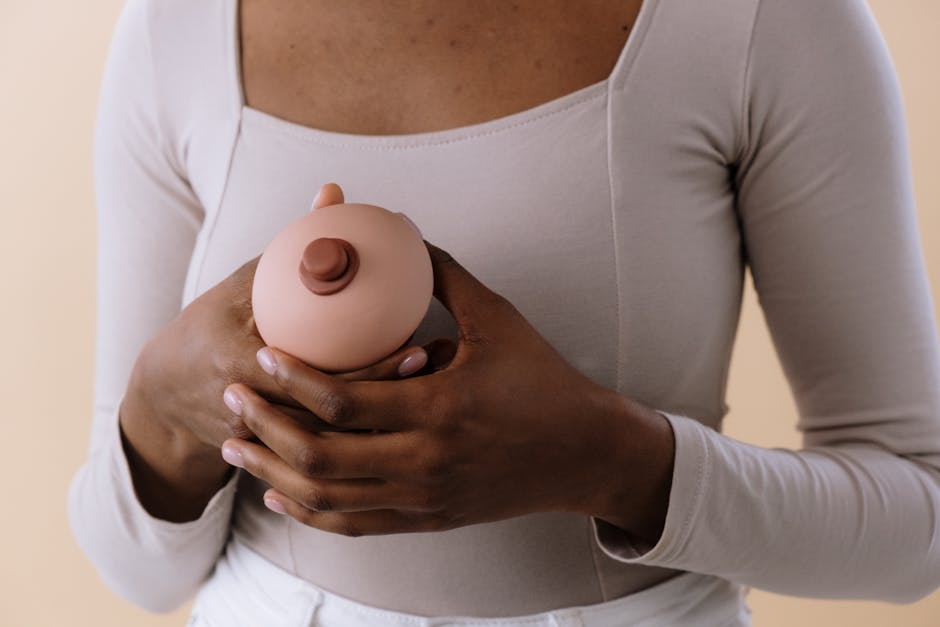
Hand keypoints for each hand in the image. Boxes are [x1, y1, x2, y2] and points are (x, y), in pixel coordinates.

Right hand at [120, 183, 442, 520]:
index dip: (369, 364)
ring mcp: (264, 446)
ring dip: (387, 422)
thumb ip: (291, 245)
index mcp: (238, 365)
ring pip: (338, 445)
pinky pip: (331, 460)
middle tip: (433, 364)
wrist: (168, 398)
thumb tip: (335, 193)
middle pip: (335, 413)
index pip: (314, 370)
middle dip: (389, 395)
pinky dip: (369, 441)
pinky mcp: (275, 466)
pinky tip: (407, 419)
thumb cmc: (210, 328)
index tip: (415, 342)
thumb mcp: (245, 283)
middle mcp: (252, 411)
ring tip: (432, 391)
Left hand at [220, 241, 675, 541]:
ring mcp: (424, 498)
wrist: (585, 452)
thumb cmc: (544, 382)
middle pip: (320, 454)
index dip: (291, 376)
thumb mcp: (499, 320)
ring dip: (272, 471)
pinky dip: (308, 512)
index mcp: (440, 408)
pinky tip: (279, 494)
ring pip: (326, 497)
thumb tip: (404, 234)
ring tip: (235, 445)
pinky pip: (353, 525)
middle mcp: (426, 461)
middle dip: (265, 425)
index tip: (259, 352)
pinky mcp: (427, 518)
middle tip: (230, 397)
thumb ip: (446, 277)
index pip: (342, 400)